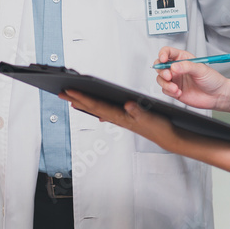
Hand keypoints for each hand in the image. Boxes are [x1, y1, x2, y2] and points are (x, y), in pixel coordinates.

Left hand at [59, 90, 180, 151]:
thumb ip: (138, 111)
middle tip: (61, 93)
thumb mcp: (150, 117)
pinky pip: (105, 112)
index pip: (96, 105)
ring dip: (83, 104)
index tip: (69, 91)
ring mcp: (120, 119)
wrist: (168, 137)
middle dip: (75, 99)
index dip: (81, 97)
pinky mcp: (124, 118)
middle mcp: (117, 118)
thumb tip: (128, 104)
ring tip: (71, 99)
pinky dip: (96, 109)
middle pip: (91, 107)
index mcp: (120, 116)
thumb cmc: (159, 128)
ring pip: (96, 109)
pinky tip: (94, 110)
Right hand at [155, 47, 229, 112]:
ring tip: (175, 88)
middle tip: (169, 76)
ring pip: (160, 79)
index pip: (168, 52)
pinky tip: (179, 92)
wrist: (217, 96)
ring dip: (165, 83)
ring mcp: (175, 80)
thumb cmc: (212, 80)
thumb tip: (174, 66)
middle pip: (160, 66)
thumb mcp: (201, 69)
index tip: (163, 59)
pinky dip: (169, 91)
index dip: (162, 54)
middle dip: (161, 71)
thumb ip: (187, 66)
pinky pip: (165, 90)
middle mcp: (177, 68)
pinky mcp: (174, 90)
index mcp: (183, 58)